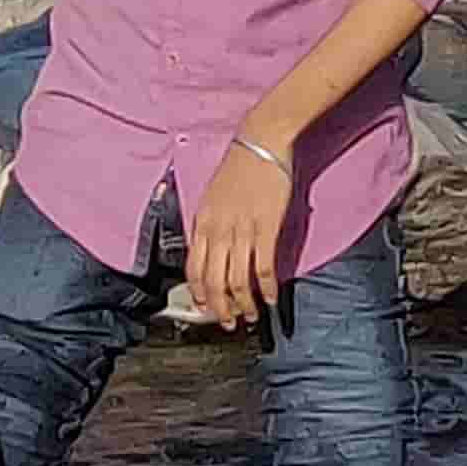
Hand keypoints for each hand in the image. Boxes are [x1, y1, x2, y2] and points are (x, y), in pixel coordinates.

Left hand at [186, 133, 295, 330]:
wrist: (261, 143)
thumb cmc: (239, 166)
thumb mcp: (212, 196)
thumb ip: (210, 224)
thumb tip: (211, 249)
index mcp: (203, 223)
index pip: (194, 269)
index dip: (199, 293)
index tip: (205, 308)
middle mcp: (218, 231)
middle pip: (214, 281)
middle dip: (220, 307)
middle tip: (228, 322)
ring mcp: (242, 231)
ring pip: (237, 280)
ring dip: (244, 304)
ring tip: (251, 316)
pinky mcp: (266, 229)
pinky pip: (263, 267)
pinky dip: (267, 288)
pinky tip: (272, 298)